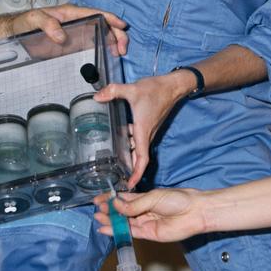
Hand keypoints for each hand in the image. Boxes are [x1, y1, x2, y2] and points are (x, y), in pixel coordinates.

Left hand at [0, 3, 128, 54]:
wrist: (15, 32)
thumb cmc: (24, 23)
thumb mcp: (34, 20)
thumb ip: (47, 24)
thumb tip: (62, 36)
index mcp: (71, 13)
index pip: (96, 13)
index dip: (110, 19)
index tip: (122, 26)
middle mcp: (77, 21)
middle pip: (103, 24)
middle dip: (116, 34)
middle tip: (122, 48)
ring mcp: (76, 32)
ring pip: (100, 33)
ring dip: (112, 41)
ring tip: (119, 53)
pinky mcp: (72, 42)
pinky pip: (91, 43)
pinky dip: (103, 48)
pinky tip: (107, 56)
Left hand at [94, 71, 188, 186]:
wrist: (173, 86)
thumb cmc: (156, 90)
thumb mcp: (132, 89)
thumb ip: (113, 91)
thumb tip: (97, 96)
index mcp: (143, 131)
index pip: (142, 158)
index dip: (137, 173)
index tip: (131, 184)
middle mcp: (147, 134)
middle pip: (139, 158)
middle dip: (131, 171)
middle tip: (118, 180)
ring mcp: (149, 130)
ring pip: (138, 149)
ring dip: (130, 158)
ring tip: (116, 165)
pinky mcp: (149, 125)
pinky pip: (139, 141)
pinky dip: (131, 146)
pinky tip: (120, 140)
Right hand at [95, 186, 207, 243]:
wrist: (193, 212)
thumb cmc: (177, 199)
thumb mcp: (153, 197)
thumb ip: (134, 204)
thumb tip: (116, 205)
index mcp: (143, 198)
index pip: (123, 199)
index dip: (110, 199)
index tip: (98, 200)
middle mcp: (142, 210)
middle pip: (121, 212)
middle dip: (109, 211)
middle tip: (97, 211)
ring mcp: (144, 222)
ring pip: (124, 223)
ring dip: (111, 221)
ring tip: (99, 219)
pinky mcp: (148, 233)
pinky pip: (130, 232)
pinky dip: (118, 231)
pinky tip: (107, 229)